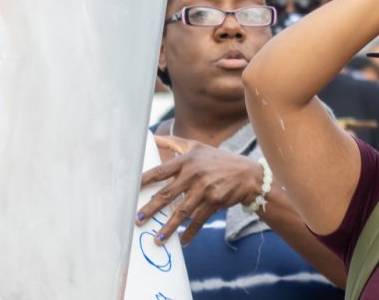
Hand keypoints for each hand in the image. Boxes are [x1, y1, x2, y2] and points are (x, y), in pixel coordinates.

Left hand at [136, 135, 262, 245]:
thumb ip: (172, 143)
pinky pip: (199, 220)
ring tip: (157, 239)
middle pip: (168, 194)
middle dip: (151, 208)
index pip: (160, 171)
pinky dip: (190, 232)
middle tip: (138, 220)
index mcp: (186, 160)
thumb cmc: (216, 159)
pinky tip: (182, 242)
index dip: (144, 180)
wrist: (248, 174)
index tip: (130, 189)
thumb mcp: (195, 147)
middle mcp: (194, 174)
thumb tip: (152, 137)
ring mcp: (205, 189)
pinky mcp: (215, 202)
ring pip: (182, 211)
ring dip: (168, 227)